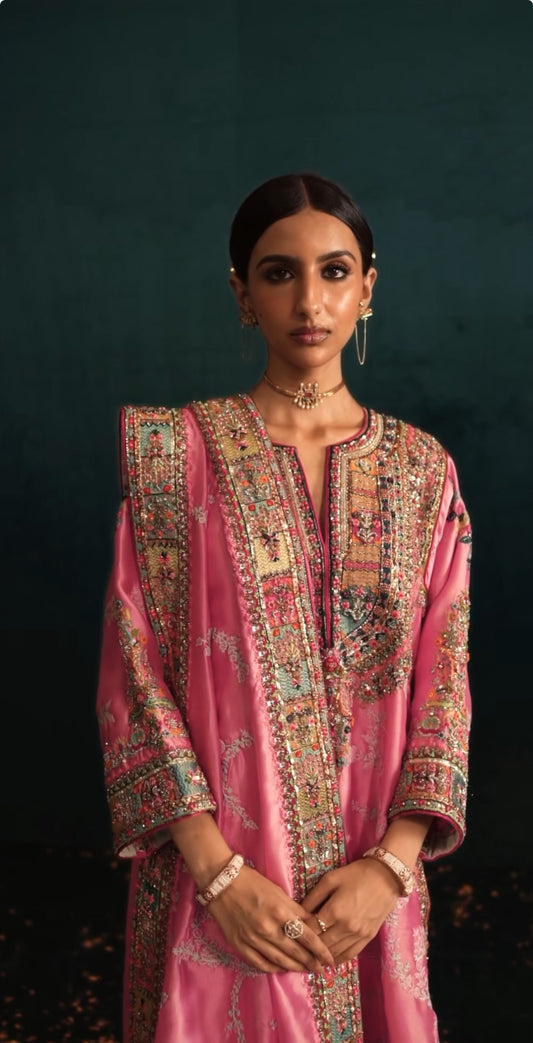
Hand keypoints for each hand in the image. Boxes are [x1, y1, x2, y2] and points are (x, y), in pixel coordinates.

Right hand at [207, 865, 334, 973]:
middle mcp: (268, 928)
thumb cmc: (252, 882)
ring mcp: (253, 939)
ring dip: (294, 967)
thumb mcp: (278, 891)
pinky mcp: (239, 945)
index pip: (307, 936)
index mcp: (280, 912)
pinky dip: (273, 968)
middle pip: (295, 952)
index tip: (330, 959)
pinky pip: (260, 963)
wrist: (221, 882)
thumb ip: (294, 909)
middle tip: (321, 969)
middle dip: (311, 962)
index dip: (320, 950)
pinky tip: (281, 969)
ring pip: (279, 961)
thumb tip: (310, 923)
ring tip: (305, 970)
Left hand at [301, 858, 401, 964]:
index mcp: (335, 911)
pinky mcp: (368, 938)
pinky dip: (338, 960)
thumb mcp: (330, 879)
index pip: (310, 930)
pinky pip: (350, 955)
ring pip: (334, 953)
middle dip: (307, 949)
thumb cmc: (355, 874)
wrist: (386, 877)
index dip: (298, 934)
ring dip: (320, 958)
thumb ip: (313, 897)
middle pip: (321, 945)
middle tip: (295, 951)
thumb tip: (298, 913)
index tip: (289, 936)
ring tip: (308, 959)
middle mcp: (346, 927)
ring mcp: (358, 934)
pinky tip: (329, 961)